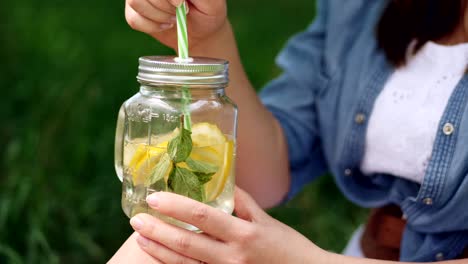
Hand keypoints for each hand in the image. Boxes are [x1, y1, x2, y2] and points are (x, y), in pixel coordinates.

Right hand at [125, 0, 227, 50]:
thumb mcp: (211, 2)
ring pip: (135, 2)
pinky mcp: (134, 9)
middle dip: (163, 6)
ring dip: (157, 16)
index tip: (180, 3)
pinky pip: (133, 19)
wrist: (201, 32)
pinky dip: (151, 27)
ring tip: (173, 19)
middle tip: (179, 12)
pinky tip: (164, 25)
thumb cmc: (208, 12)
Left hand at [129, 187, 324, 263]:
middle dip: (157, 231)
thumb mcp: (266, 219)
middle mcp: (232, 258)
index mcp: (243, 235)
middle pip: (186, 243)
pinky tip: (160, 256)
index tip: (154, 198)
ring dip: (158, 250)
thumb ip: (241, 201)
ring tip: (141, 236)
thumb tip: (221, 181)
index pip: (202, 216)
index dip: (175, 206)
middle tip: (136, 219)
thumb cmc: (286, 246)